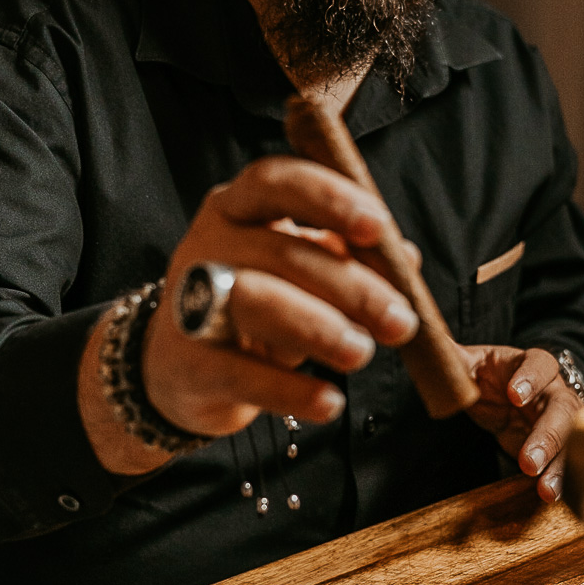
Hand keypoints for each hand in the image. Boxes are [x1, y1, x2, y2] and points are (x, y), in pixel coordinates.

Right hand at [77, 156, 420, 471]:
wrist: (179, 368)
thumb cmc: (255, 305)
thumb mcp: (300, 270)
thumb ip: (347, 255)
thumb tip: (404, 256)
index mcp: (237, 207)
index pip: (276, 182)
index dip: (328, 198)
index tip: (376, 226)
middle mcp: (208, 245)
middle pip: (280, 251)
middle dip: (351, 286)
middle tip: (400, 321)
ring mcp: (190, 303)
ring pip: (256, 303)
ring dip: (320, 328)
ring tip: (361, 353)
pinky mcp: (189, 364)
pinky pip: (242, 374)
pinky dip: (291, 391)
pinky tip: (328, 402)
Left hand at [461, 345, 582, 502]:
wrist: (510, 395)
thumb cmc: (491, 376)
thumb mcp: (472, 363)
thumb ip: (453, 358)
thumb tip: (425, 343)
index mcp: (532, 363)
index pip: (539, 364)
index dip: (530, 378)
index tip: (513, 396)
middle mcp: (555, 391)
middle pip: (563, 409)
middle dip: (548, 436)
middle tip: (529, 462)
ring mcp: (562, 420)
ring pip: (571, 441)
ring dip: (560, 466)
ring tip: (546, 491)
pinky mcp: (561, 446)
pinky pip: (567, 462)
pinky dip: (560, 480)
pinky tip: (551, 497)